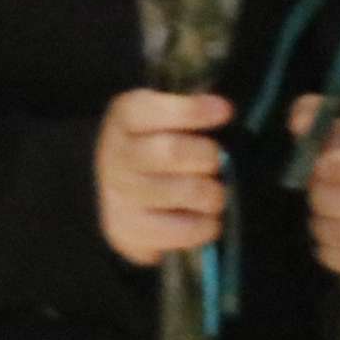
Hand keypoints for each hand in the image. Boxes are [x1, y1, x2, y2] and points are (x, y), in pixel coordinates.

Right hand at [95, 89, 231, 267]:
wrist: (121, 195)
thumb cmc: (156, 150)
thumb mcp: (163, 121)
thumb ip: (189, 114)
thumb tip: (224, 111)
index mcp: (124, 119)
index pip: (148, 110)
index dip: (189, 110)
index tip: (224, 110)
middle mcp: (115, 155)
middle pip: (171, 152)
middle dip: (208, 156)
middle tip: (216, 161)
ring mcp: (119, 194)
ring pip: (188, 191)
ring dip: (213, 193)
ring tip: (211, 192)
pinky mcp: (128, 230)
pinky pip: (187, 229)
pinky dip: (206, 225)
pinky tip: (201, 217)